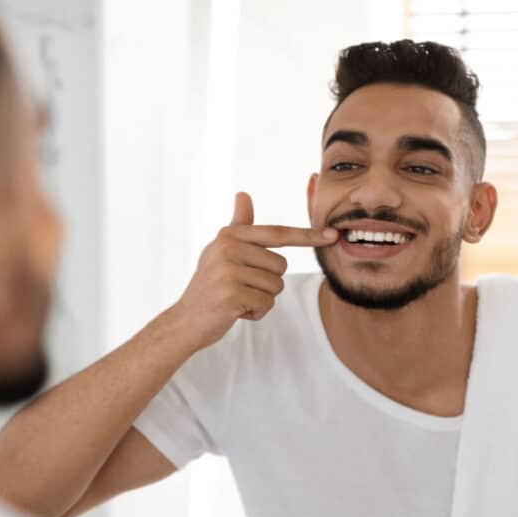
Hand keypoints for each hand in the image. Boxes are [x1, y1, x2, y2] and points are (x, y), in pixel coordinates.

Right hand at [170, 191, 337, 351]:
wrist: (185, 321)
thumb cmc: (209, 287)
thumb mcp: (221, 252)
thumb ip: (238, 226)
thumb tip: (243, 194)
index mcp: (228, 236)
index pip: (276, 233)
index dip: (306, 236)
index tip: (332, 235)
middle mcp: (227, 249)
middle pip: (281, 265)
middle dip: (268, 282)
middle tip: (240, 287)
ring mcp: (228, 271)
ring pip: (276, 286)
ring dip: (261, 299)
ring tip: (237, 299)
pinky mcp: (232, 294)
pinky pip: (266, 303)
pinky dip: (256, 312)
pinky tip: (235, 311)